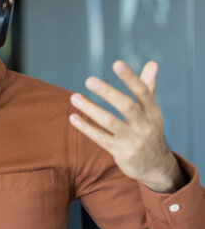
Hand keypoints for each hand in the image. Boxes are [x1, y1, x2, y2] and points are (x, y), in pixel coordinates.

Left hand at [69, 60, 184, 192]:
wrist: (155, 166)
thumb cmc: (148, 130)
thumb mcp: (151, 110)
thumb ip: (148, 87)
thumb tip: (152, 63)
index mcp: (153, 111)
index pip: (142, 91)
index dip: (130, 77)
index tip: (116, 63)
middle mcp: (145, 125)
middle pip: (126, 106)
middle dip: (108, 93)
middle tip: (89, 80)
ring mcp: (133, 140)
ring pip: (109, 122)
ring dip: (90, 109)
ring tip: (74, 97)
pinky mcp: (122, 152)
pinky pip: (100, 138)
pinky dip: (86, 128)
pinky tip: (73, 118)